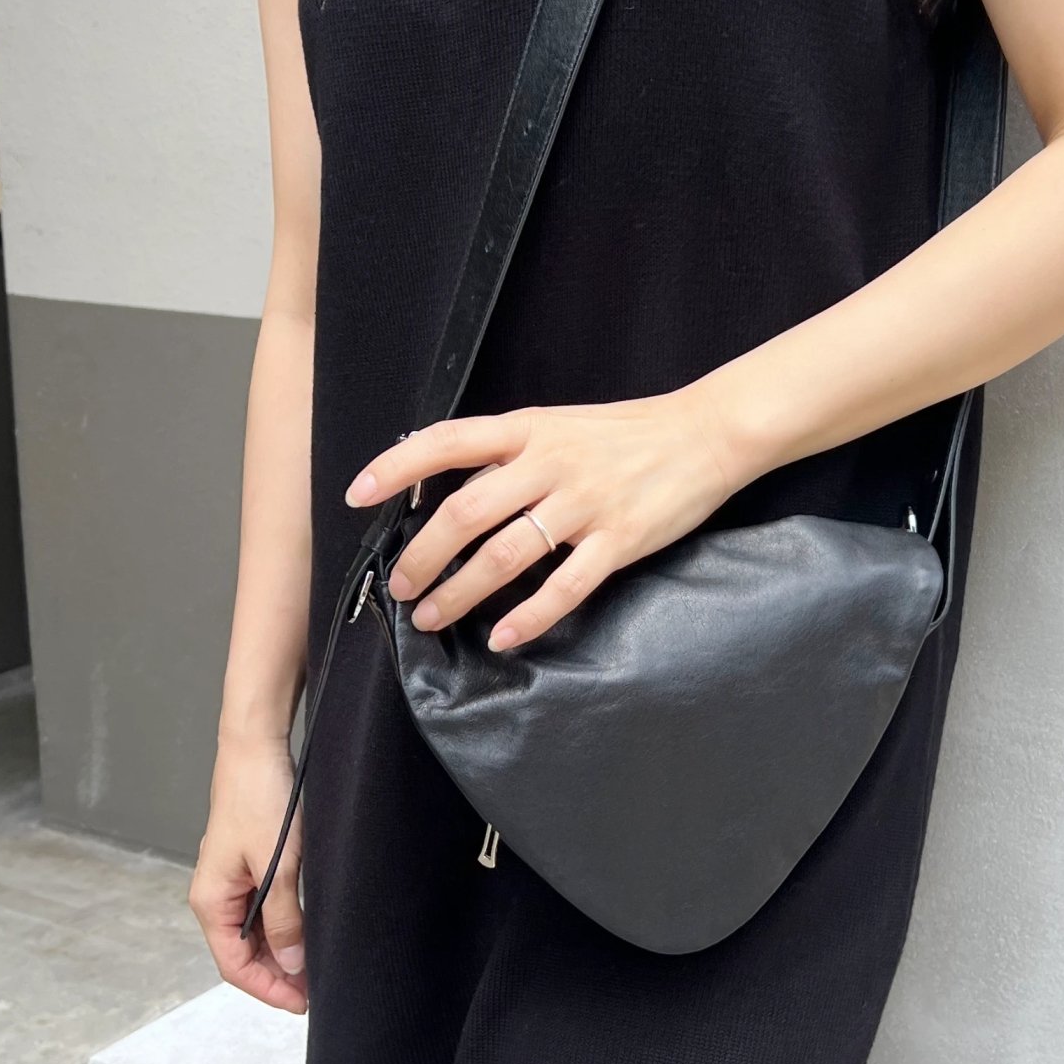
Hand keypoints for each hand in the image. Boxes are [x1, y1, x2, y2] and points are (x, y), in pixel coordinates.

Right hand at [188, 735, 307, 1014]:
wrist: (255, 749)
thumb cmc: (259, 800)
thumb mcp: (279, 867)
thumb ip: (284, 921)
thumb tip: (292, 965)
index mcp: (210, 901)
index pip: (234, 965)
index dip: (268, 989)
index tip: (302, 1003)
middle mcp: (215, 895)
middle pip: (242, 953)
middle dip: (276, 975)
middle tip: (315, 989)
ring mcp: (230, 879)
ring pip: (253, 932)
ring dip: (280, 952)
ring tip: (314, 966)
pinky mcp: (247, 863)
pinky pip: (260, 908)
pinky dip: (280, 926)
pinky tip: (304, 931)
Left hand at [345, 389, 740, 649]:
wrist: (705, 433)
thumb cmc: (628, 433)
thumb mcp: (560, 426)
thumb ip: (509, 455)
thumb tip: (451, 488)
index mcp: (530, 429)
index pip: (447, 442)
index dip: (396, 467)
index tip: (358, 495)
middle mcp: (550, 463)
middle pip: (465, 514)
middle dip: (422, 557)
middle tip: (403, 587)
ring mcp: (585, 503)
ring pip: (505, 556)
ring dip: (460, 593)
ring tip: (434, 617)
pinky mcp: (619, 540)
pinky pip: (564, 587)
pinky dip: (528, 617)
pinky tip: (503, 637)